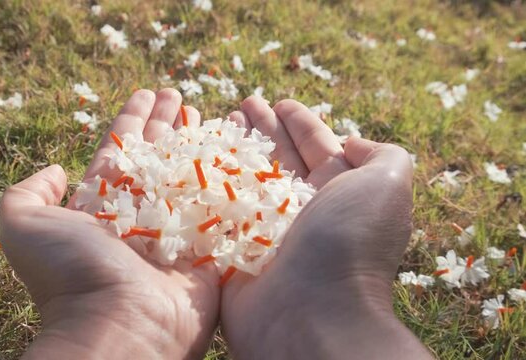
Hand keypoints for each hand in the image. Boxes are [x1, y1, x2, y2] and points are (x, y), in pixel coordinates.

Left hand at [0, 89, 218, 358]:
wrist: (120, 327)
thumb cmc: (72, 276)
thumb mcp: (24, 227)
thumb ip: (27, 193)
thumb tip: (56, 171)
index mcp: (101, 207)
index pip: (120, 152)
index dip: (133, 120)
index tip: (147, 92)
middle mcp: (139, 217)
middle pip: (156, 158)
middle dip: (166, 124)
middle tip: (179, 94)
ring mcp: (176, 233)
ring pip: (189, 176)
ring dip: (198, 143)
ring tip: (206, 113)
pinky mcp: (209, 250)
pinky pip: (222, 207)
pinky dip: (230, 179)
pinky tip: (238, 151)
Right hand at [221, 97, 431, 358]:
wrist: (311, 314)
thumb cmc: (349, 243)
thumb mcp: (388, 185)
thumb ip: (383, 154)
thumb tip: (351, 144)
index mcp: (340, 195)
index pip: (319, 148)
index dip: (301, 123)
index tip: (281, 103)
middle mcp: (305, 212)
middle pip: (281, 160)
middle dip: (263, 129)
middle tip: (243, 103)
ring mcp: (268, 232)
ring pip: (249, 180)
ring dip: (235, 150)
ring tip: (221, 121)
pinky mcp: (236, 250)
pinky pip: (221, 209)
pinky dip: (210, 185)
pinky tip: (199, 161)